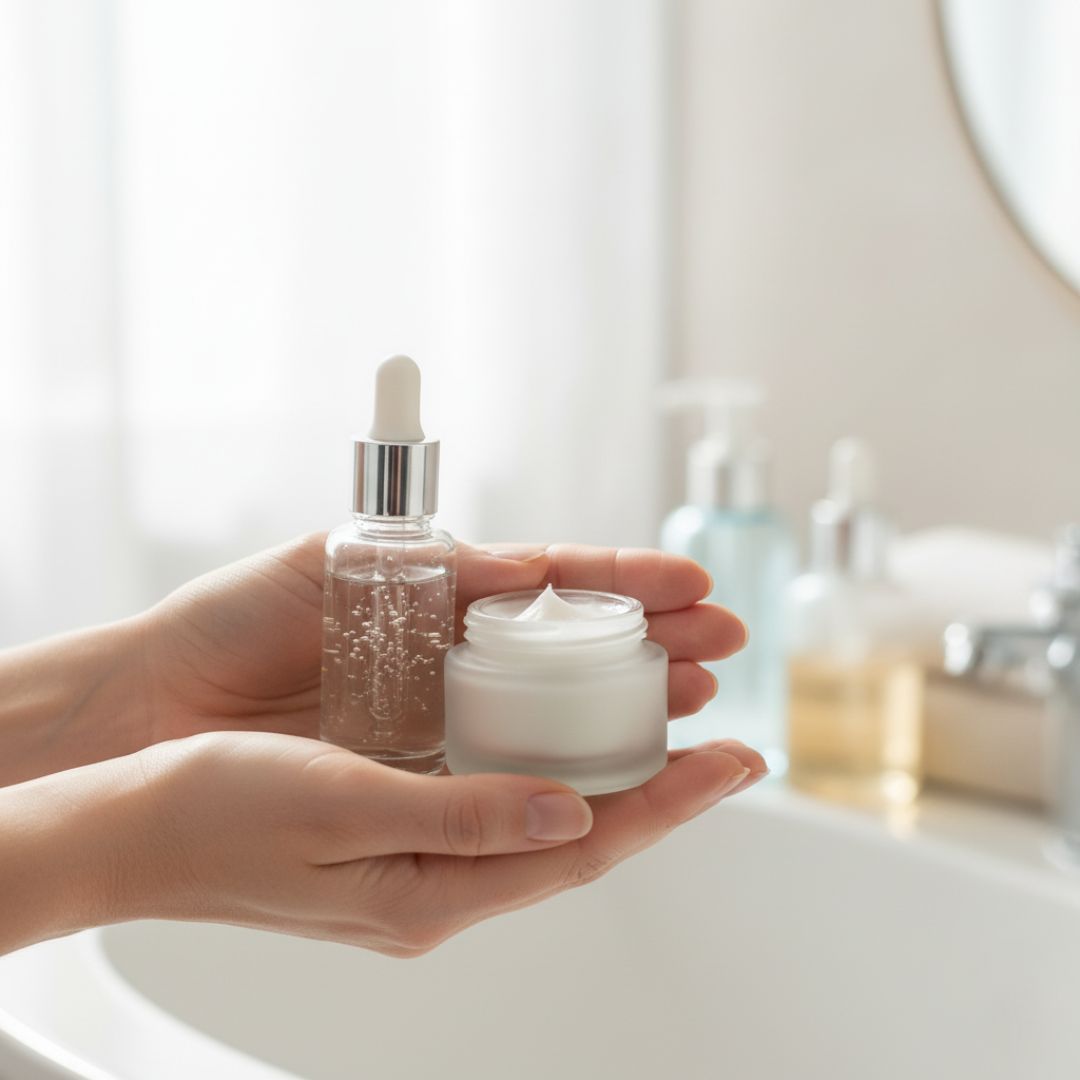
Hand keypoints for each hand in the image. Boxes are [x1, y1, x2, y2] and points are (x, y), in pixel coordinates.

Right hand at [0, 728, 763, 956]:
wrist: (130, 820)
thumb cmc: (213, 814)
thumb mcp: (338, 810)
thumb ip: (461, 818)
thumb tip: (573, 819)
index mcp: (432, 888)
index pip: (583, 850)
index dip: (669, 804)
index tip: (738, 761)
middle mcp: (438, 873)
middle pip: (582, 830)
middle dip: (663, 781)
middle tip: (727, 730)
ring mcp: (418, 843)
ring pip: (547, 806)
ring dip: (615, 763)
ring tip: (671, 714)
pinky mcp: (396, 807)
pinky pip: (497, 786)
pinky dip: (549, 755)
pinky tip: (567, 727)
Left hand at [136, 535, 747, 747]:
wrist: (158, 696)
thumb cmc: (234, 620)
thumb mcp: (338, 566)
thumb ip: (433, 564)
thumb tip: (530, 565)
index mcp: (442, 602)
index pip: (555, 588)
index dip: (625, 586)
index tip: (692, 586)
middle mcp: (455, 666)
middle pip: (576, 653)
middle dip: (657, 644)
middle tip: (723, 645)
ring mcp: (442, 723)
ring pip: (558, 716)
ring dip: (633, 705)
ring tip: (698, 698)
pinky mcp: (417, 778)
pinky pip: (504, 773)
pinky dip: (565, 768)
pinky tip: (622, 764)